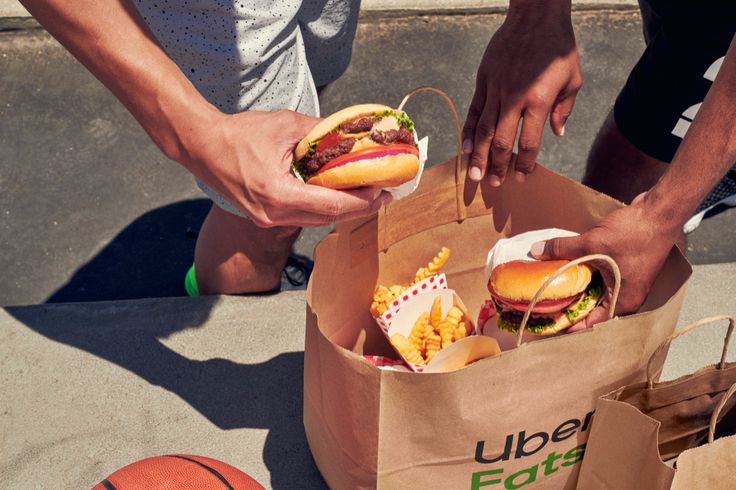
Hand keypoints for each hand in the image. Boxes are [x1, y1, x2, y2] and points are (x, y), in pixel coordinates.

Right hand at [185, 109, 390, 226]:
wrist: (202, 146)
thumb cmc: (238, 134)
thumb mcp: (285, 125)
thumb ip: (320, 132)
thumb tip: (351, 134)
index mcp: (279, 195)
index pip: (331, 205)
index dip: (361, 201)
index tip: (382, 191)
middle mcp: (274, 215)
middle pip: (327, 218)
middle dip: (358, 207)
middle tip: (383, 195)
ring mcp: (268, 220)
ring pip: (316, 220)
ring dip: (342, 209)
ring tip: (365, 195)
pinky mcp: (265, 218)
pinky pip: (302, 217)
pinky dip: (322, 207)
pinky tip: (337, 195)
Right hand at [463, 2, 581, 185]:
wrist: (536, 15)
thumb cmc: (558, 46)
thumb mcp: (572, 78)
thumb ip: (564, 108)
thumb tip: (556, 133)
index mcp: (539, 100)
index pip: (529, 141)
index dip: (525, 163)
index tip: (522, 176)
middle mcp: (515, 98)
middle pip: (502, 141)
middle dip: (497, 166)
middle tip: (493, 185)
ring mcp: (496, 89)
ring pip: (484, 129)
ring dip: (479, 155)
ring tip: (474, 175)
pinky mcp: (484, 80)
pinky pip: (474, 110)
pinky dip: (469, 131)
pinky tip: (465, 148)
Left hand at [529, 193, 681, 330]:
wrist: (660, 212)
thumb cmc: (634, 234)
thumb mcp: (592, 243)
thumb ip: (562, 249)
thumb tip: (535, 251)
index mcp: (623, 302)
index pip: (591, 324)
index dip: (568, 324)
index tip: (547, 323)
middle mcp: (627, 297)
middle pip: (592, 310)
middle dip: (568, 307)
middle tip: (543, 305)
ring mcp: (628, 283)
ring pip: (596, 293)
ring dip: (576, 289)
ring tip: (551, 287)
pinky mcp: (626, 269)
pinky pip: (601, 279)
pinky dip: (586, 276)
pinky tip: (568, 269)